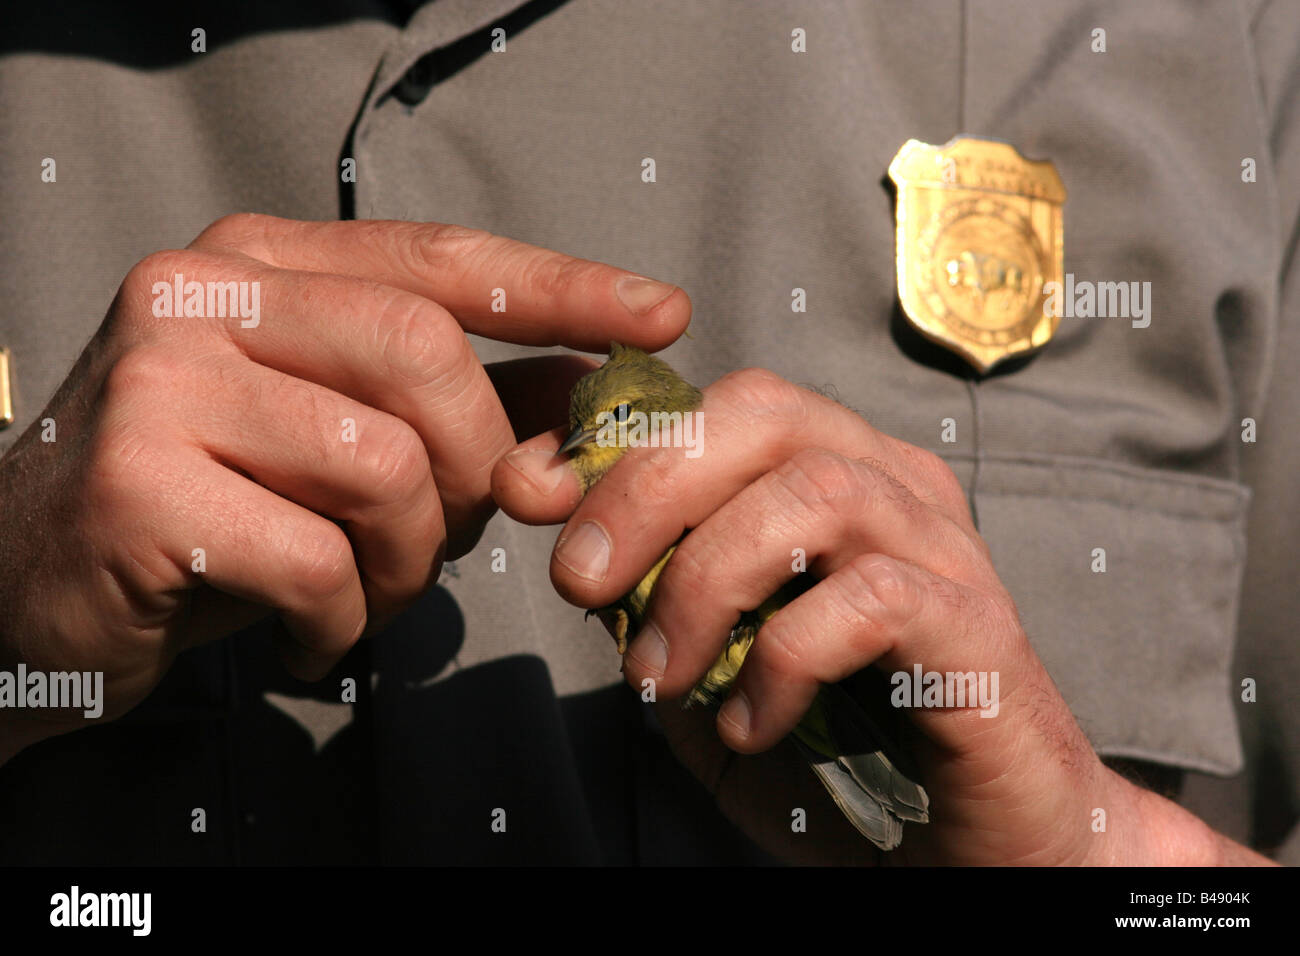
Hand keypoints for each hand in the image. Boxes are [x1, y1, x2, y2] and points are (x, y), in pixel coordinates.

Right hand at [0, 214, 688, 762]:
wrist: (28, 585)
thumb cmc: (213, 505)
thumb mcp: (339, 438)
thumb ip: (458, 408)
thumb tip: (595, 392)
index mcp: (260, 261)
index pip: (438, 258)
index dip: (561, 285)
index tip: (660, 314)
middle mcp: (201, 292)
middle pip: (422, 356)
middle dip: (474, 465)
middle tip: (456, 532)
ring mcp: (160, 381)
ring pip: (382, 464)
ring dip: (410, 558)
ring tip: (373, 592)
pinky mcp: (136, 485)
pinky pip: (319, 558)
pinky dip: (346, 619)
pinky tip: (313, 632)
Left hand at [494, 367, 1271, 864]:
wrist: (973, 841)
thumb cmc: (844, 744)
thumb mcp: (716, 670)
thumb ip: (657, 608)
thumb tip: (578, 553)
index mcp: (831, 474)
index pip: (720, 409)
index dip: (615, 440)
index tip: (528, 495)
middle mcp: (893, 487)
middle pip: (764, 418)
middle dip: (648, 490)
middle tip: (583, 584)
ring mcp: (943, 550)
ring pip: (815, 494)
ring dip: (708, 580)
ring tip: (662, 674)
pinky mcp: (979, 627)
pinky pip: (871, 600)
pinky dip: (783, 661)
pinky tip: (749, 726)